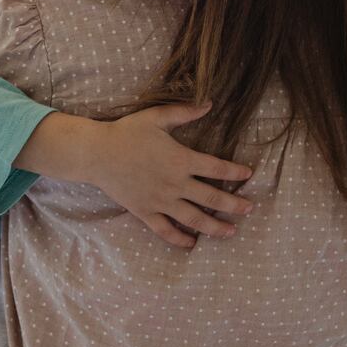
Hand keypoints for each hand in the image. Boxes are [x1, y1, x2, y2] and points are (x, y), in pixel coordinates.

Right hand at [83, 103, 253, 248]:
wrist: (97, 153)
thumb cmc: (127, 132)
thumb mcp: (157, 117)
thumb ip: (185, 112)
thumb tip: (209, 103)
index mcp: (181, 160)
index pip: (217, 168)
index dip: (236, 172)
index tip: (248, 175)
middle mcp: (175, 184)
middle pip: (212, 198)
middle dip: (234, 205)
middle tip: (249, 209)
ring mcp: (161, 201)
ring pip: (195, 219)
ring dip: (216, 227)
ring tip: (231, 232)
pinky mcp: (146, 212)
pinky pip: (166, 231)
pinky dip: (180, 240)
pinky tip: (192, 243)